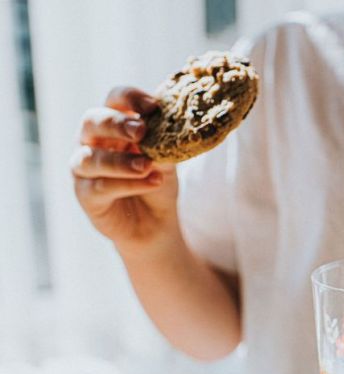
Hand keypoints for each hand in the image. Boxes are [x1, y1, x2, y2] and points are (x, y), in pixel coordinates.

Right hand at [70, 87, 178, 257]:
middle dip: (117, 124)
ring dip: (121, 160)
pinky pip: (101, 187)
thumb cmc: (156, 181)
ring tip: (147, 165)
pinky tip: (152, 182)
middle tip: (141, 131)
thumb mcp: (167, 159)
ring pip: (91, 157)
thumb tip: (176, 125)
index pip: (114, 99)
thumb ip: (165, 142)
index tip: (154, 106)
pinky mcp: (86, 195)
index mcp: (113, 124)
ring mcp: (83, 168)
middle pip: (92, 121)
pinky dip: (128, 184)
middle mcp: (91, 141)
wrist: (155, 222)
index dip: (130, 97)